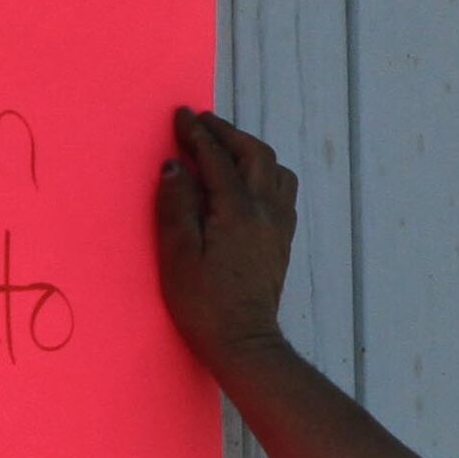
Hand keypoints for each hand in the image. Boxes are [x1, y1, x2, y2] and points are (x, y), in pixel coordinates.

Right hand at [151, 108, 299, 367]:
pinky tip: (248, 181)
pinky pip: (282, 191)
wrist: (244, 342)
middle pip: (255, 154)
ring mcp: (280, 225)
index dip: (197, 133)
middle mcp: (266, 210)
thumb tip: (175, 166)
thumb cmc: (204, 304)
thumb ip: (176, 205)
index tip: (180, 115)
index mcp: (238, 210)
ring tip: (225, 148)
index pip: (217, 158)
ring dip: (250, 151)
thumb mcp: (177, 254)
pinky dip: (265, 173)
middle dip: (227, 133)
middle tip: (202, 123)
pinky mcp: (283, 241)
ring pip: (275, 170)